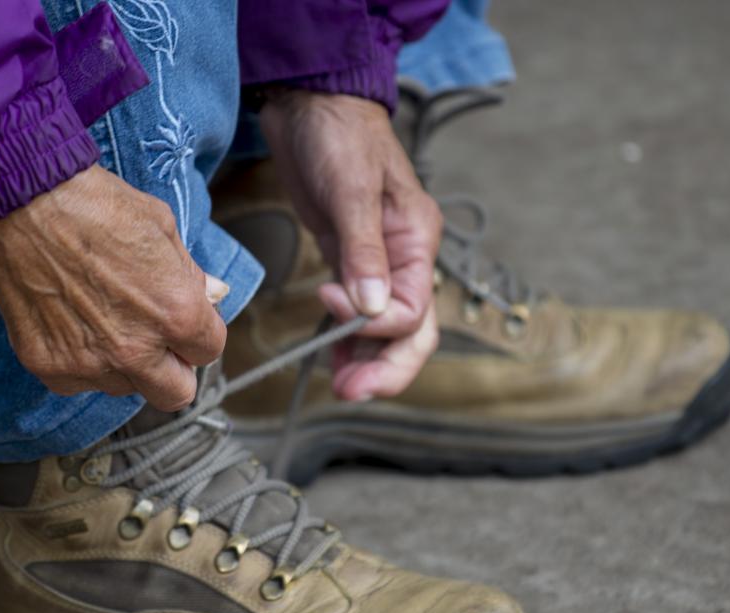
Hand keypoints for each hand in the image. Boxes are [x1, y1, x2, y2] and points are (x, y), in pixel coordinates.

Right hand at [0, 166, 228, 410]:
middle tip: (156, 341)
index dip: (198, 334)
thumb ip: (190, 274)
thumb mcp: (162, 227)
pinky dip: (79, 360)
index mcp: (176, 314)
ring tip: (102, 318)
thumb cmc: (95, 206)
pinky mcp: (50, 366)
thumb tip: (212, 295)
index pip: (208, 351)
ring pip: (124, 387)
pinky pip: (78, 381)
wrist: (22, 204)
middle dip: (173, 370)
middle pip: (175, 394)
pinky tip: (70, 322)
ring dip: (123, 364)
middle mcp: (136, 350)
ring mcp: (90, 364)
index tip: (183, 322)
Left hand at [259, 91, 441, 400]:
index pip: (412, 308)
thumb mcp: (352, 188)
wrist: (311, 103)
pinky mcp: (349, 262)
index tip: (329, 301)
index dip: (374, 322)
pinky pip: (359, 314)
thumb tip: (370, 308)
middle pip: (412, 332)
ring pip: (385, 331)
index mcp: (418, 241)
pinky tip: (331, 358)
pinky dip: (347, 340)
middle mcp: (405, 259)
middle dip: (386, 367)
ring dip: (366, 361)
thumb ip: (362, 251)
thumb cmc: (338, 134)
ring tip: (339, 386)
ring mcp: (378, 264)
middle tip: (352, 391)